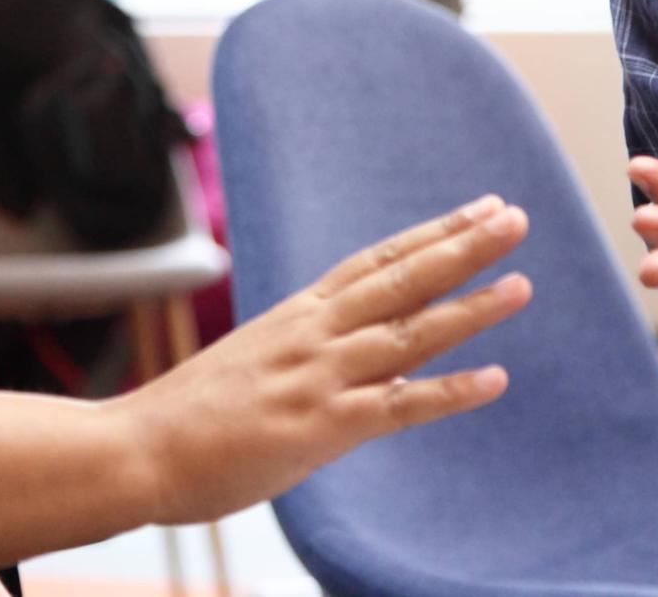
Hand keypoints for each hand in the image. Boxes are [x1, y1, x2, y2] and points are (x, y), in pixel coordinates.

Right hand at [116, 194, 532, 524]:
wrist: (135, 448)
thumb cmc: (186, 415)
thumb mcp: (252, 361)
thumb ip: (301, 353)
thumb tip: (345, 360)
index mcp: (297, 315)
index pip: (376, 261)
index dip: (431, 234)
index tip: (478, 208)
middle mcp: (313, 334)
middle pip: (400, 279)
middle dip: (461, 246)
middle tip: (514, 216)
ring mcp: (319, 377)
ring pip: (409, 333)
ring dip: (469, 309)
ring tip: (522, 283)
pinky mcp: (321, 427)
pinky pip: (399, 407)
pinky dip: (449, 392)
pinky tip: (495, 379)